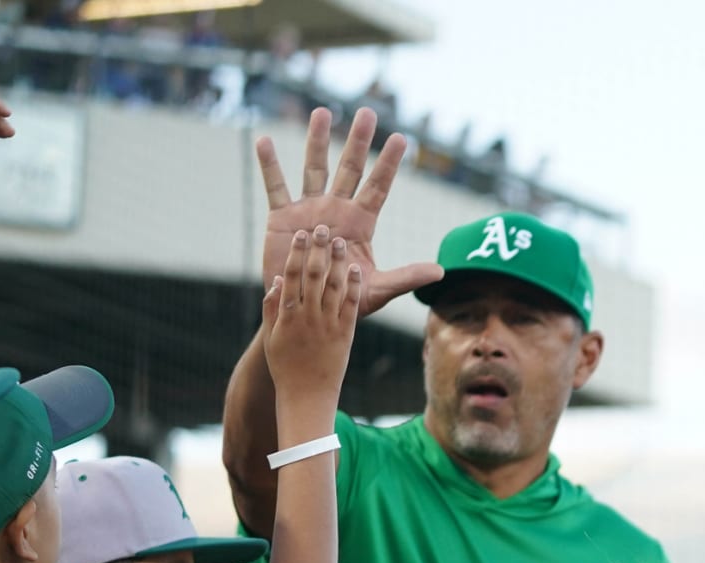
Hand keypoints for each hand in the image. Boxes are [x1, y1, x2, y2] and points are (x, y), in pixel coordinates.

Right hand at [256, 107, 439, 316]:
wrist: (307, 309)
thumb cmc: (344, 299)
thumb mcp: (377, 289)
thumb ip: (407, 277)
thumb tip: (441, 272)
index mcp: (361, 222)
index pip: (379, 186)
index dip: (389, 163)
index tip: (401, 138)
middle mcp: (337, 209)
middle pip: (349, 168)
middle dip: (358, 141)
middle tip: (367, 112)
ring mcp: (309, 210)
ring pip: (314, 169)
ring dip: (317, 141)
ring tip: (322, 112)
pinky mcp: (282, 218)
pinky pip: (275, 187)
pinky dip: (269, 165)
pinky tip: (263, 141)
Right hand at [263, 226, 362, 403]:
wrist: (307, 395)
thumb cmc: (285, 367)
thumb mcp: (271, 338)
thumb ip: (272, 309)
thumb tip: (277, 281)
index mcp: (286, 316)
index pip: (290, 276)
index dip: (295, 253)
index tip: (299, 234)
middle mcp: (308, 316)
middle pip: (313, 276)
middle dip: (317, 249)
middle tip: (321, 227)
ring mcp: (328, 324)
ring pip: (333, 286)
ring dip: (336, 261)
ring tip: (338, 241)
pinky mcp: (345, 333)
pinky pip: (350, 306)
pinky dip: (353, 286)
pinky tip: (354, 269)